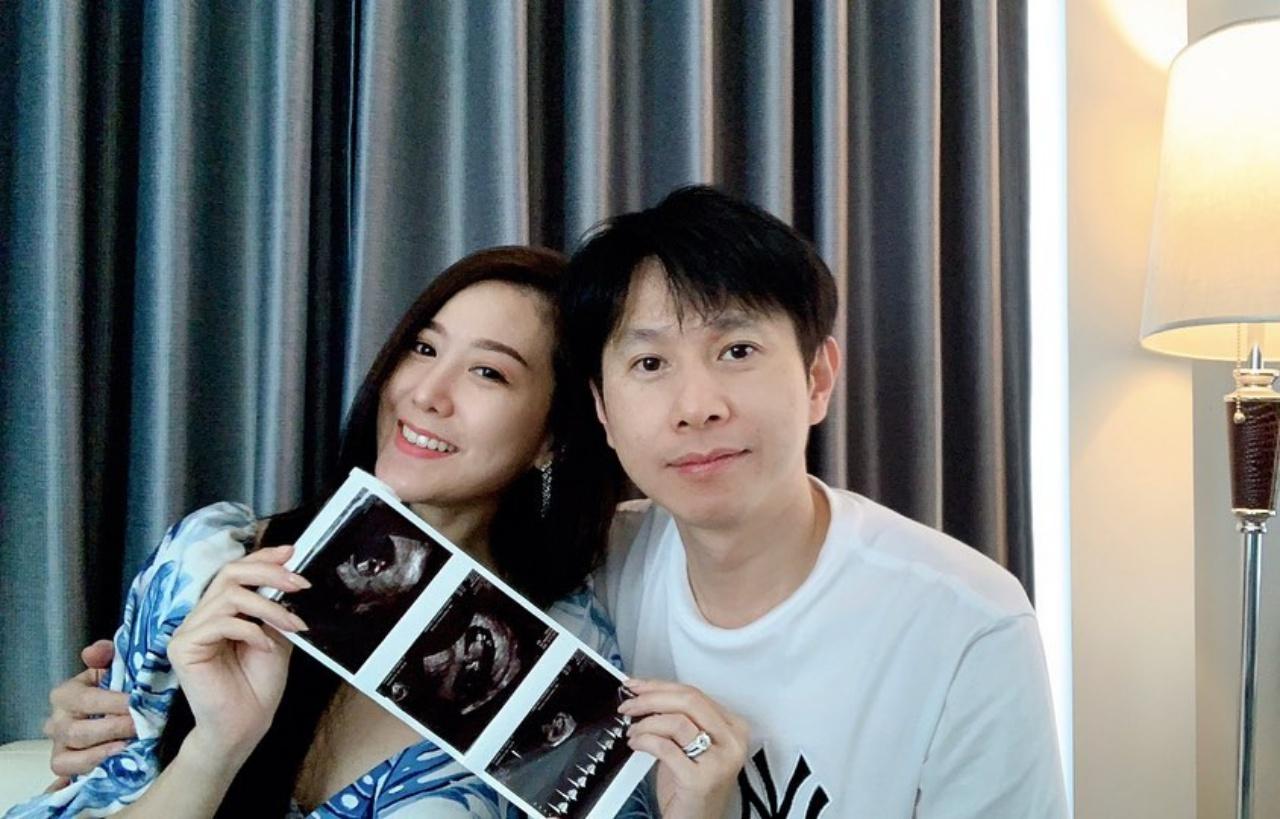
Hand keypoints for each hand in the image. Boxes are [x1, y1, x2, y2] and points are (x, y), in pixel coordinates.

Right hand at [44, 640, 135, 787]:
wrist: (117, 712)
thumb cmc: (115, 688)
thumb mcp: (112, 666)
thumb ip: (105, 654)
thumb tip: (94, 652)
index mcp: (65, 694)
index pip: (85, 700)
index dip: (112, 703)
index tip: (137, 705)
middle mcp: (56, 721)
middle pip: (78, 731)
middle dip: (112, 729)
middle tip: (139, 727)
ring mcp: (58, 746)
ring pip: (70, 757)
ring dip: (102, 753)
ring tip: (128, 747)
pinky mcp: (65, 766)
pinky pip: (69, 773)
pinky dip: (90, 769)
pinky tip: (114, 764)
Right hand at [167, 545, 309, 763]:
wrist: (245, 726)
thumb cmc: (258, 685)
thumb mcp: (276, 636)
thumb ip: (277, 607)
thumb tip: (291, 575)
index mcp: (221, 610)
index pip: (236, 571)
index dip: (263, 557)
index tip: (292, 552)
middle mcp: (201, 615)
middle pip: (229, 574)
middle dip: (269, 573)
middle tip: (299, 584)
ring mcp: (188, 630)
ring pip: (229, 597)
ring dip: (268, 607)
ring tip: (291, 624)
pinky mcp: (182, 647)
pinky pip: (220, 623)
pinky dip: (251, 631)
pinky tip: (266, 646)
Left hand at [619, 679, 749, 818]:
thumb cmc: (692, 787)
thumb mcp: (691, 746)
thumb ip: (680, 718)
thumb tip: (647, 693)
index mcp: (733, 727)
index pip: (694, 693)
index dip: (660, 686)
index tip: (638, 686)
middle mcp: (732, 742)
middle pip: (688, 701)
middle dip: (651, 698)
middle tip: (629, 704)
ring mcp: (719, 761)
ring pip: (677, 721)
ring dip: (646, 722)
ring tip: (633, 730)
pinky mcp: (700, 779)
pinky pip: (665, 747)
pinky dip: (644, 740)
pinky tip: (636, 743)